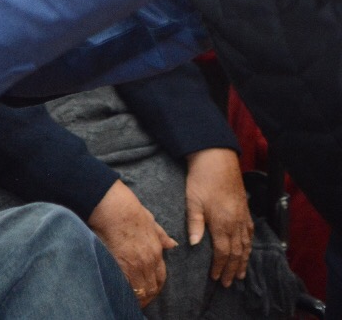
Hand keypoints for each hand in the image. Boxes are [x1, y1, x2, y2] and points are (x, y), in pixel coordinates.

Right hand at [87, 180, 176, 306]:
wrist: (114, 207)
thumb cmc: (129, 209)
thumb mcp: (150, 220)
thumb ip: (161, 235)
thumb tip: (173, 244)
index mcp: (156, 251)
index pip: (161, 277)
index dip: (155, 286)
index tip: (149, 289)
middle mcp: (148, 261)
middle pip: (151, 287)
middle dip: (146, 295)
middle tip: (138, 298)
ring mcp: (134, 265)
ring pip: (140, 291)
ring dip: (135, 297)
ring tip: (128, 300)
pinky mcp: (120, 265)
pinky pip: (125, 285)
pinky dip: (123, 290)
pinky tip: (118, 292)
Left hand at [185, 148, 252, 285]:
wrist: (217, 159)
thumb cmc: (202, 179)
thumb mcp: (192, 200)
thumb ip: (194, 223)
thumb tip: (193, 244)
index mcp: (222, 223)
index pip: (222, 252)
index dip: (219, 266)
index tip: (215, 278)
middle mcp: (235, 223)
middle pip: (236, 252)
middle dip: (232, 269)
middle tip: (228, 283)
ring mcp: (242, 217)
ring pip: (246, 245)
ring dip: (243, 261)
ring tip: (240, 274)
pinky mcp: (245, 210)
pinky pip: (250, 233)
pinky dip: (249, 245)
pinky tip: (247, 250)